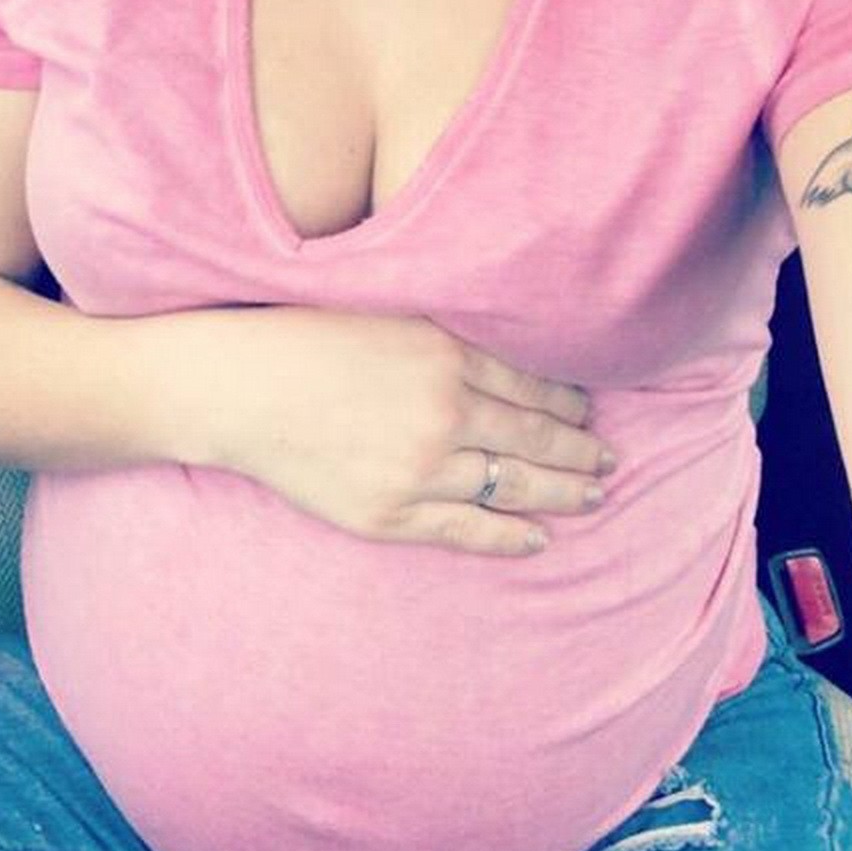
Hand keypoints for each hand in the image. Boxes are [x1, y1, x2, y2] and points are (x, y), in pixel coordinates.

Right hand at [203, 306, 615, 557]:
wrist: (239, 386)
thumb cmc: (307, 336)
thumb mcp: (389, 312)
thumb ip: (448, 333)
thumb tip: (507, 349)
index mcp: (446, 353)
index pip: (533, 384)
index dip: (569, 402)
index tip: (591, 410)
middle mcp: (444, 411)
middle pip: (536, 436)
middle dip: (581, 450)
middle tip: (611, 459)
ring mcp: (419, 468)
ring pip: (514, 485)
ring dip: (563, 492)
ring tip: (594, 494)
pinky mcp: (390, 512)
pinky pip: (467, 531)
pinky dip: (510, 536)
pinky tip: (540, 538)